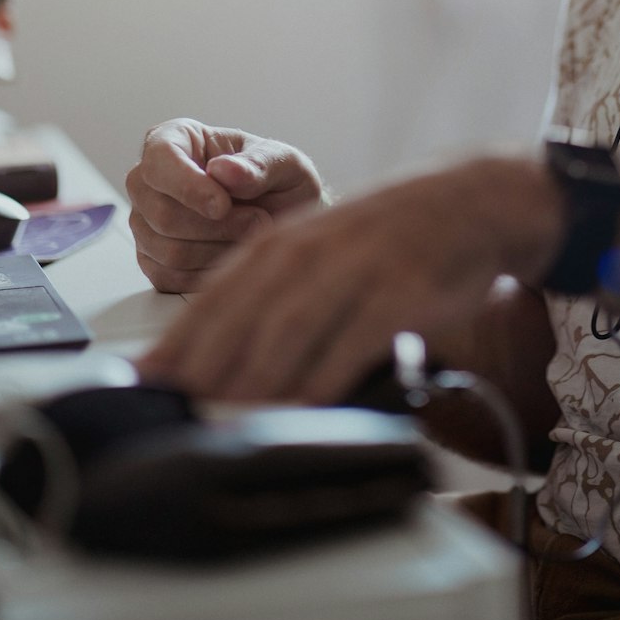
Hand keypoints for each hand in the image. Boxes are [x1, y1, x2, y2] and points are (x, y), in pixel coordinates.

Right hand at [127, 120, 325, 292]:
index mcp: (174, 139)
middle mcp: (149, 180)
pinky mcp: (151, 259)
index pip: (159, 160)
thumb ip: (258, 164)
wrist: (286, 217)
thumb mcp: (285, 163)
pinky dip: (208, 273)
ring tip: (252, 235)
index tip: (224, 205)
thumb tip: (223, 171)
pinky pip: (169, 277)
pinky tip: (233, 254)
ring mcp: (145, 221)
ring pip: (167, 250)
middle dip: (217, 226)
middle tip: (259, 220)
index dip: (188, 186)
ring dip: (219, 250)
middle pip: (162, 213)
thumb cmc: (280, 181)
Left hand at [137, 155, 562, 402]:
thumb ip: (278, 290)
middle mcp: (316, 248)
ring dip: (257, 377)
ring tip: (227, 418)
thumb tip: (219, 355)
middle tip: (175, 407)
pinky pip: (355, 339)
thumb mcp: (326, 245)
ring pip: (295, 326)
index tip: (146, 378)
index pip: (219, 291)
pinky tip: (305, 406)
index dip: (180, 337)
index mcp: (289, 238)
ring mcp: (360, 267)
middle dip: (206, 363)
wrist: (473, 201)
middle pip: (247, 311)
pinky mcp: (403, 290)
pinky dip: (327, 375)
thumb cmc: (391, 234)